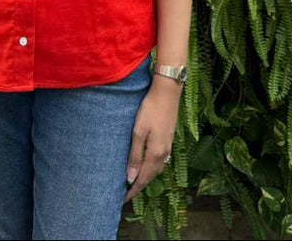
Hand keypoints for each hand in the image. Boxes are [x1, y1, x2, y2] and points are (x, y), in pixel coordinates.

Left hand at [123, 76, 180, 201]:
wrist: (168, 93)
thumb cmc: (150, 110)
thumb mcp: (139, 131)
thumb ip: (135, 155)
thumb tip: (131, 178)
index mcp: (156, 154)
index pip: (143, 178)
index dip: (133, 190)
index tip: (123, 199)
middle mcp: (164, 154)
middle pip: (150, 176)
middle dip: (139, 185)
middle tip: (126, 193)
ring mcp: (168, 147)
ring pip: (156, 169)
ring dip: (146, 177)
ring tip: (134, 181)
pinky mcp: (169, 139)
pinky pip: (159, 161)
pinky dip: (151, 167)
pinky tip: (145, 164)